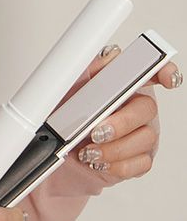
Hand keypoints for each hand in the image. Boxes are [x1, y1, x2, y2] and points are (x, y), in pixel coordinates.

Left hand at [74, 44, 182, 177]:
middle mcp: (133, 108)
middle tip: (97, 131)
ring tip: (88, 150)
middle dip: (122, 122)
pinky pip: (140, 163)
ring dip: (114, 147)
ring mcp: (138, 134)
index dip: (163, 71)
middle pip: (147, 108)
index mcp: (119, 87)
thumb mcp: (66, 89)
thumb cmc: (62, 120)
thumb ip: (88, 69)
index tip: (166, 78)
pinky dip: (116, 165)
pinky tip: (98, 162)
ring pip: (145, 138)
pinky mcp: (136, 159)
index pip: (150, 72)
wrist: (54, 156)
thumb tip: (107, 55)